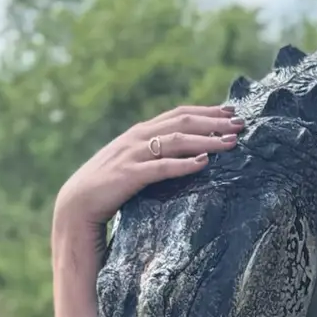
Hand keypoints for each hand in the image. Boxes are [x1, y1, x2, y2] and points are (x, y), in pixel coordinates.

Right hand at [52, 103, 245, 233]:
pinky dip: (184, 163)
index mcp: (140, 132)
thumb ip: (153, 156)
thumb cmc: (107, 188)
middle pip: (182, 122)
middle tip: (240, 123)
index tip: (231, 111)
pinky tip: (203, 162)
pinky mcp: (129, 175)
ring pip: (176, 141)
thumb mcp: (133, 165)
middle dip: (213, 121)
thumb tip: (184, 155)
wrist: (76, 205)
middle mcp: (137, 137)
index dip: (206, 111)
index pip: (178, 115)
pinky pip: (162, 167)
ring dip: (206, 139)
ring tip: (230, 143)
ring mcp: (133, 155)